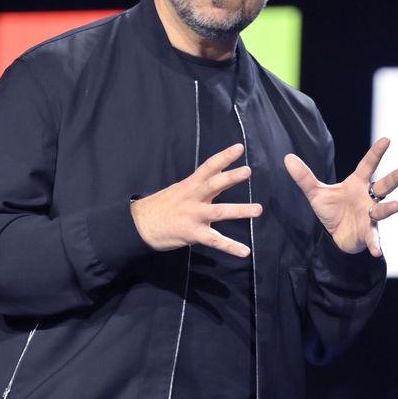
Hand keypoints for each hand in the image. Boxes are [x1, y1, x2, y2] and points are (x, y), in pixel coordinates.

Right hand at [130, 144, 262, 255]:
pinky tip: (245, 251)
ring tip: (258, 209)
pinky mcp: (192, 234)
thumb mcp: (179, 189)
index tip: (239, 147)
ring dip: (240, 210)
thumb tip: (219, 169)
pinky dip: (231, 247)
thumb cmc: (162, 206)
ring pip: (219, 212)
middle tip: (248, 171)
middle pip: (214, 185)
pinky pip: (215, 241)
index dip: (224, 156)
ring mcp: (193, 216)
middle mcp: (193, 198)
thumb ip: (200, 182)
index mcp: (190, 185)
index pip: (208, 167)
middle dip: (230, 177)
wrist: (139, 225)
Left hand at [284, 137, 397, 256]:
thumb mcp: (317, 193)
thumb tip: (287, 157)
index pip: (368, 165)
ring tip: (397, 206)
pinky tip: (377, 251)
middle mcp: (368, 198)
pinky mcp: (368, 233)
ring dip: (389, 209)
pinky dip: (375, 244)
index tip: (387, 139)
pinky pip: (373, 238)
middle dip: (394, 179)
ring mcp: (370, 216)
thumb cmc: (333, 209)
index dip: (377, 153)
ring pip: (383, 210)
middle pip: (384, 186)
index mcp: (358, 184)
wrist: (335, 235)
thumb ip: (304, 177)